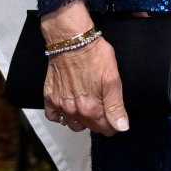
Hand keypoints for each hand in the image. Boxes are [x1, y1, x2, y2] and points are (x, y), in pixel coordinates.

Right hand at [40, 9, 128, 136]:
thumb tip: (122, 127)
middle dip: (99, 121)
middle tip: (103, 105)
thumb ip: (116, 106)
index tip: (115, 115)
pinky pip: (54, 116)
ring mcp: (60, 105)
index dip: (114, 124)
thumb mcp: (112, 79)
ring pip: (73, 124)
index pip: (106, 129)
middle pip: (91, 127)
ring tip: (88, 106)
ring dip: (82, 120)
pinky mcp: (49, 97)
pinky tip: (69, 107)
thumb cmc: (94, 56)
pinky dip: (61, 115)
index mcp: (91, 109)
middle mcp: (73, 111)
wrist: (71, 41)